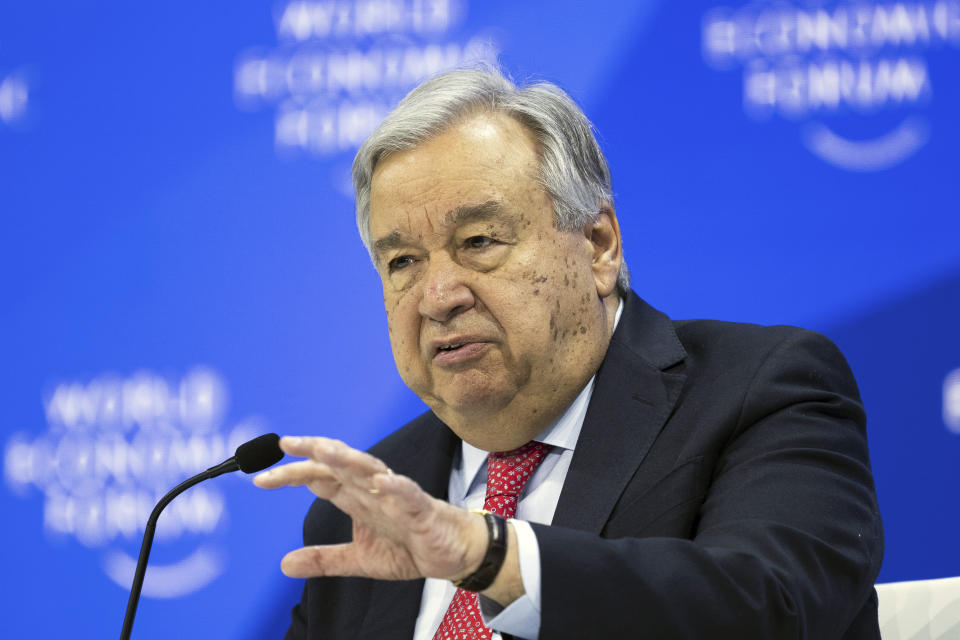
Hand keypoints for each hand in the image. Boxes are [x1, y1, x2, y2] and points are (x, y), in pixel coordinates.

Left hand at [254, 436, 487, 581]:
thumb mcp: (358, 560)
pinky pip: (408, 494)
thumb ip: (324, 559)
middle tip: (285, 444)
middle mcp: (372, 490)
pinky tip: (381, 483)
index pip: (320, 478)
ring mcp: (397, 497)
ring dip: (347, 459)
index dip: (292, 475)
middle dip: (313, 453)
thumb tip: (284, 564)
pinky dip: (395, 487)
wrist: (454, 554)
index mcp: (356, 498)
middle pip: (339, 465)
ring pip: (369, 470)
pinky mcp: (422, 509)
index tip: (260, 478)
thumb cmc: (409, 546)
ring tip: (324, 451)